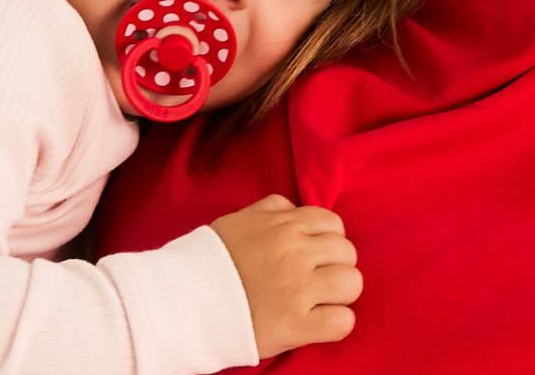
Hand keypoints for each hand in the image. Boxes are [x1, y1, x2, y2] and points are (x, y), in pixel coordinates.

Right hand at [210, 194, 361, 358]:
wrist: (183, 300)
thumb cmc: (209, 260)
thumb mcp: (239, 220)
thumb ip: (271, 208)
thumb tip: (294, 209)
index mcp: (283, 226)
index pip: (333, 224)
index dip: (329, 240)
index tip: (317, 254)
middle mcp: (295, 253)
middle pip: (347, 252)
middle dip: (337, 265)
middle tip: (319, 279)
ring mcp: (298, 290)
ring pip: (352, 283)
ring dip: (341, 293)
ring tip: (322, 300)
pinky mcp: (296, 325)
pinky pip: (342, 322)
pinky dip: (337, 323)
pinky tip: (320, 322)